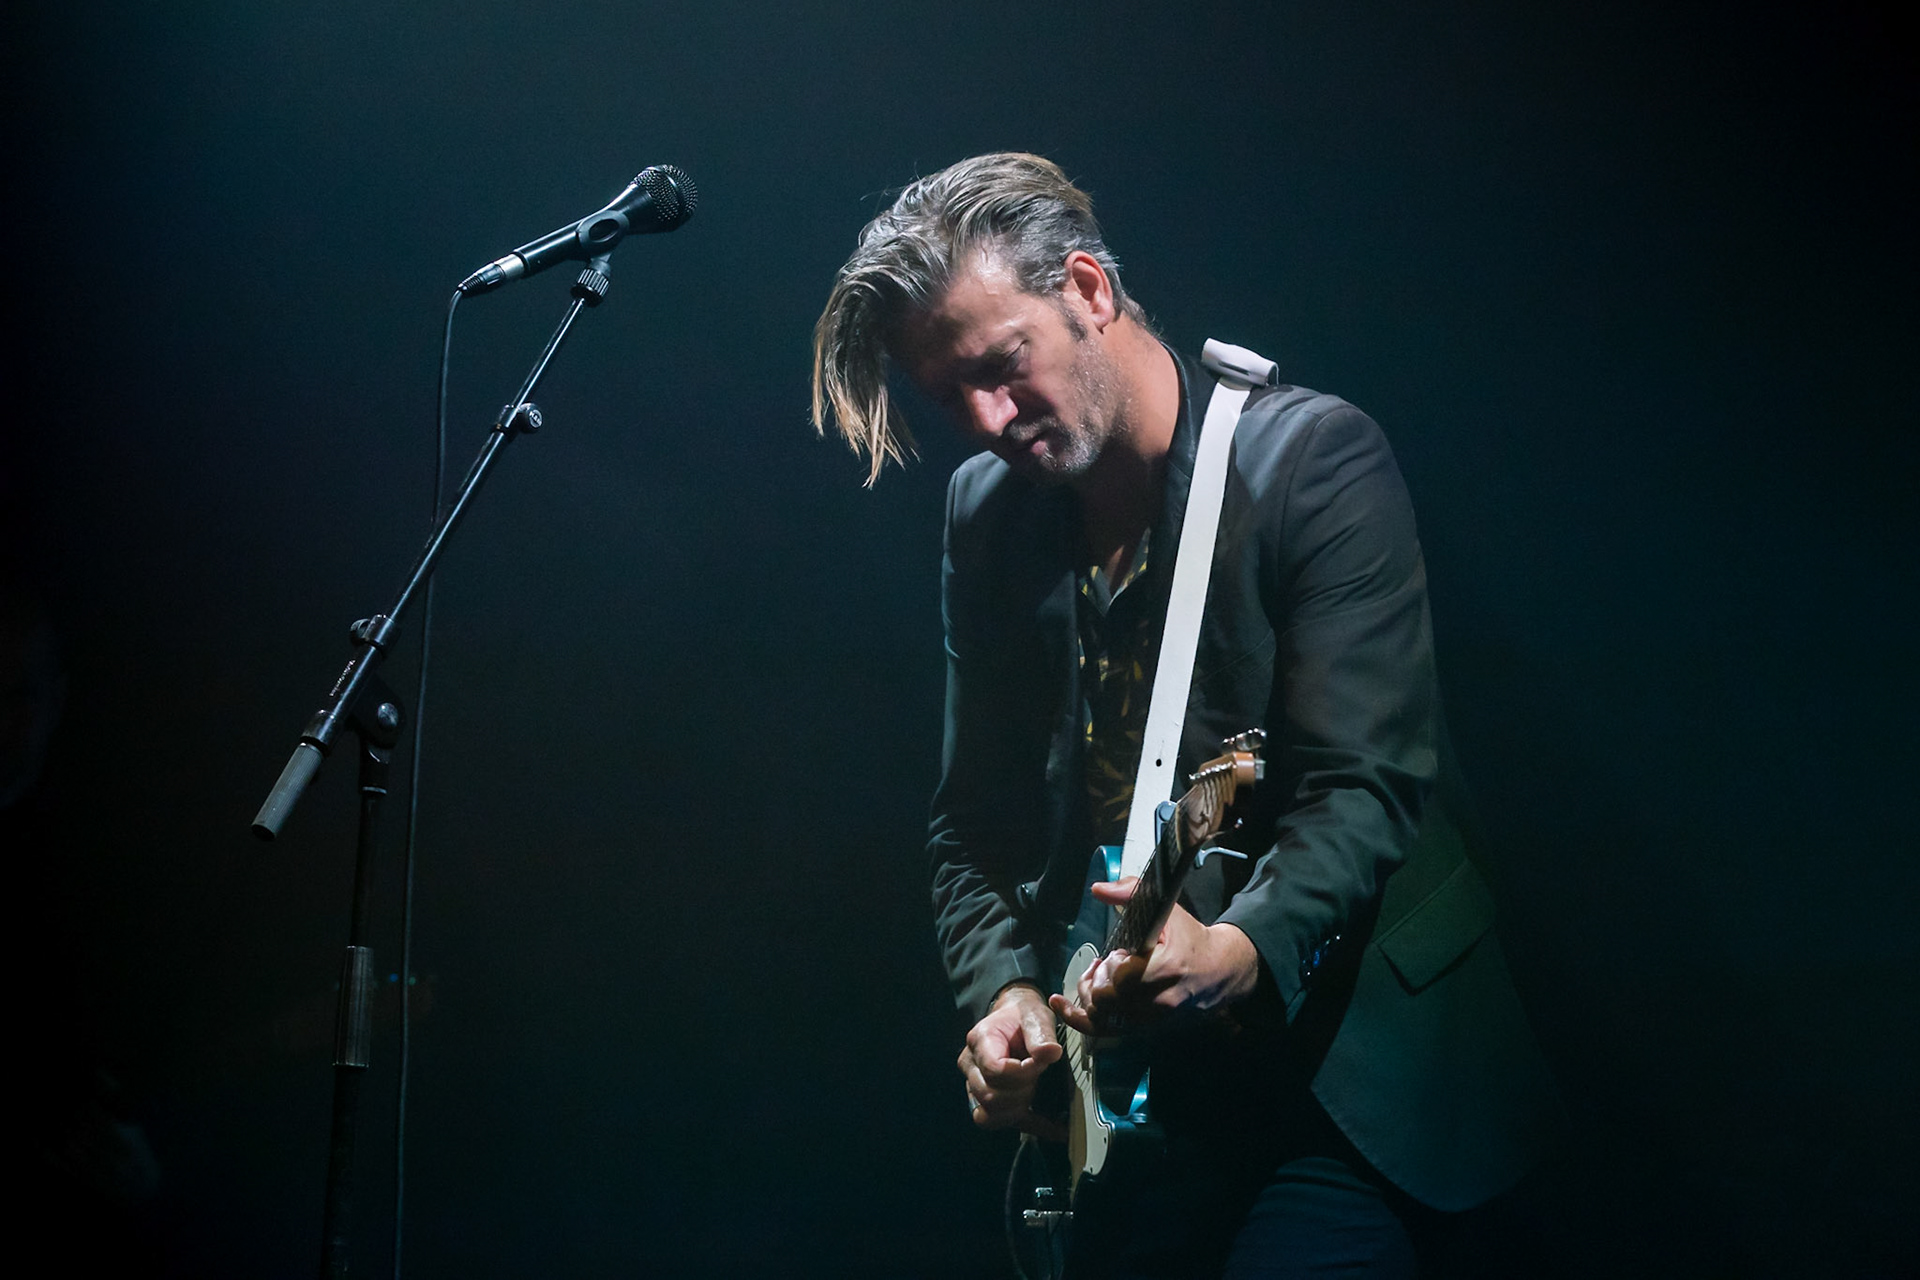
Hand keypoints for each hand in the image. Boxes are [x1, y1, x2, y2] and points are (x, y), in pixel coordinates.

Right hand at [958, 984, 1065, 1139]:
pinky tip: (1056, 1129)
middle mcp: (971, 1066)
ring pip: (988, 1116)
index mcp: (980, 1041)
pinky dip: (1030, 1127)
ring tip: (1035, 1093)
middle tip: (1038, 1075)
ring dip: (1018, 1110)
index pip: (994, 1070)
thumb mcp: (1034, 1015)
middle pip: (989, 1096)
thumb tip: (1051, 1052)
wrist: (1014, 1018)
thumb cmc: (1022, 1016)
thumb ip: (1041, 1033)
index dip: (1022, 1073)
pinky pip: (1000, 1124)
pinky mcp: (987, 1101)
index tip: (1040, 1064)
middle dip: (1021, 1091)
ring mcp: (975, 1086)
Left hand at [1049, 877, 1260, 1034]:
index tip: (1118, 953)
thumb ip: (1132, 893)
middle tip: (1102, 965)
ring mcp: (1154, 1019)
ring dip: (1089, 998)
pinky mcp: (1149, 1028)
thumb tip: (1099, 889)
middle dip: (1094, 981)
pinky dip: (1086, 1020)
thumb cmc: (1192, 940)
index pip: (1119, 979)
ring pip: (1103, 1020)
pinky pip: (1109, 1032)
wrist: (1222, 971)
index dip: (1108, 967)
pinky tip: (1071, 1006)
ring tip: (1095, 978)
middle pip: (1105, 1002)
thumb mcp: (1168, 911)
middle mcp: (1160, 1000)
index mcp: (1165, 969)